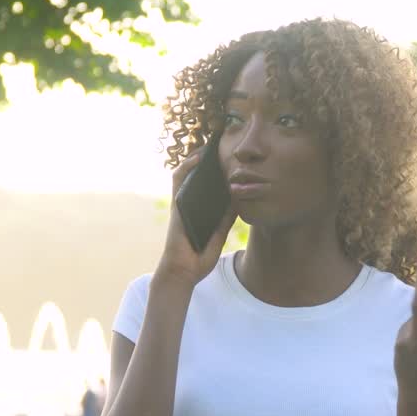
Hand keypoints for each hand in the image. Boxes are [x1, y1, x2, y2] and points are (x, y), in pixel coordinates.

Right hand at [154, 147, 235, 286]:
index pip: (206, 185)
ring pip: (186, 173)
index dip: (214, 170)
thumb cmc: (199, 256)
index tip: (228, 157)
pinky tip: (199, 158)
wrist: (184, 272)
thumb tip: (239, 199)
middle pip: (196, 176)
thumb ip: (226, 217)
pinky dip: (187, 167)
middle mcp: (189, 204)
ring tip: (211, 144)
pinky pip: (179, 181)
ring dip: (196, 157)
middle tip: (221, 144)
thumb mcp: (219, 234)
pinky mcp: (177, 205)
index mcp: (199, 210)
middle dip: (207, 159)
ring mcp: (181, 203)